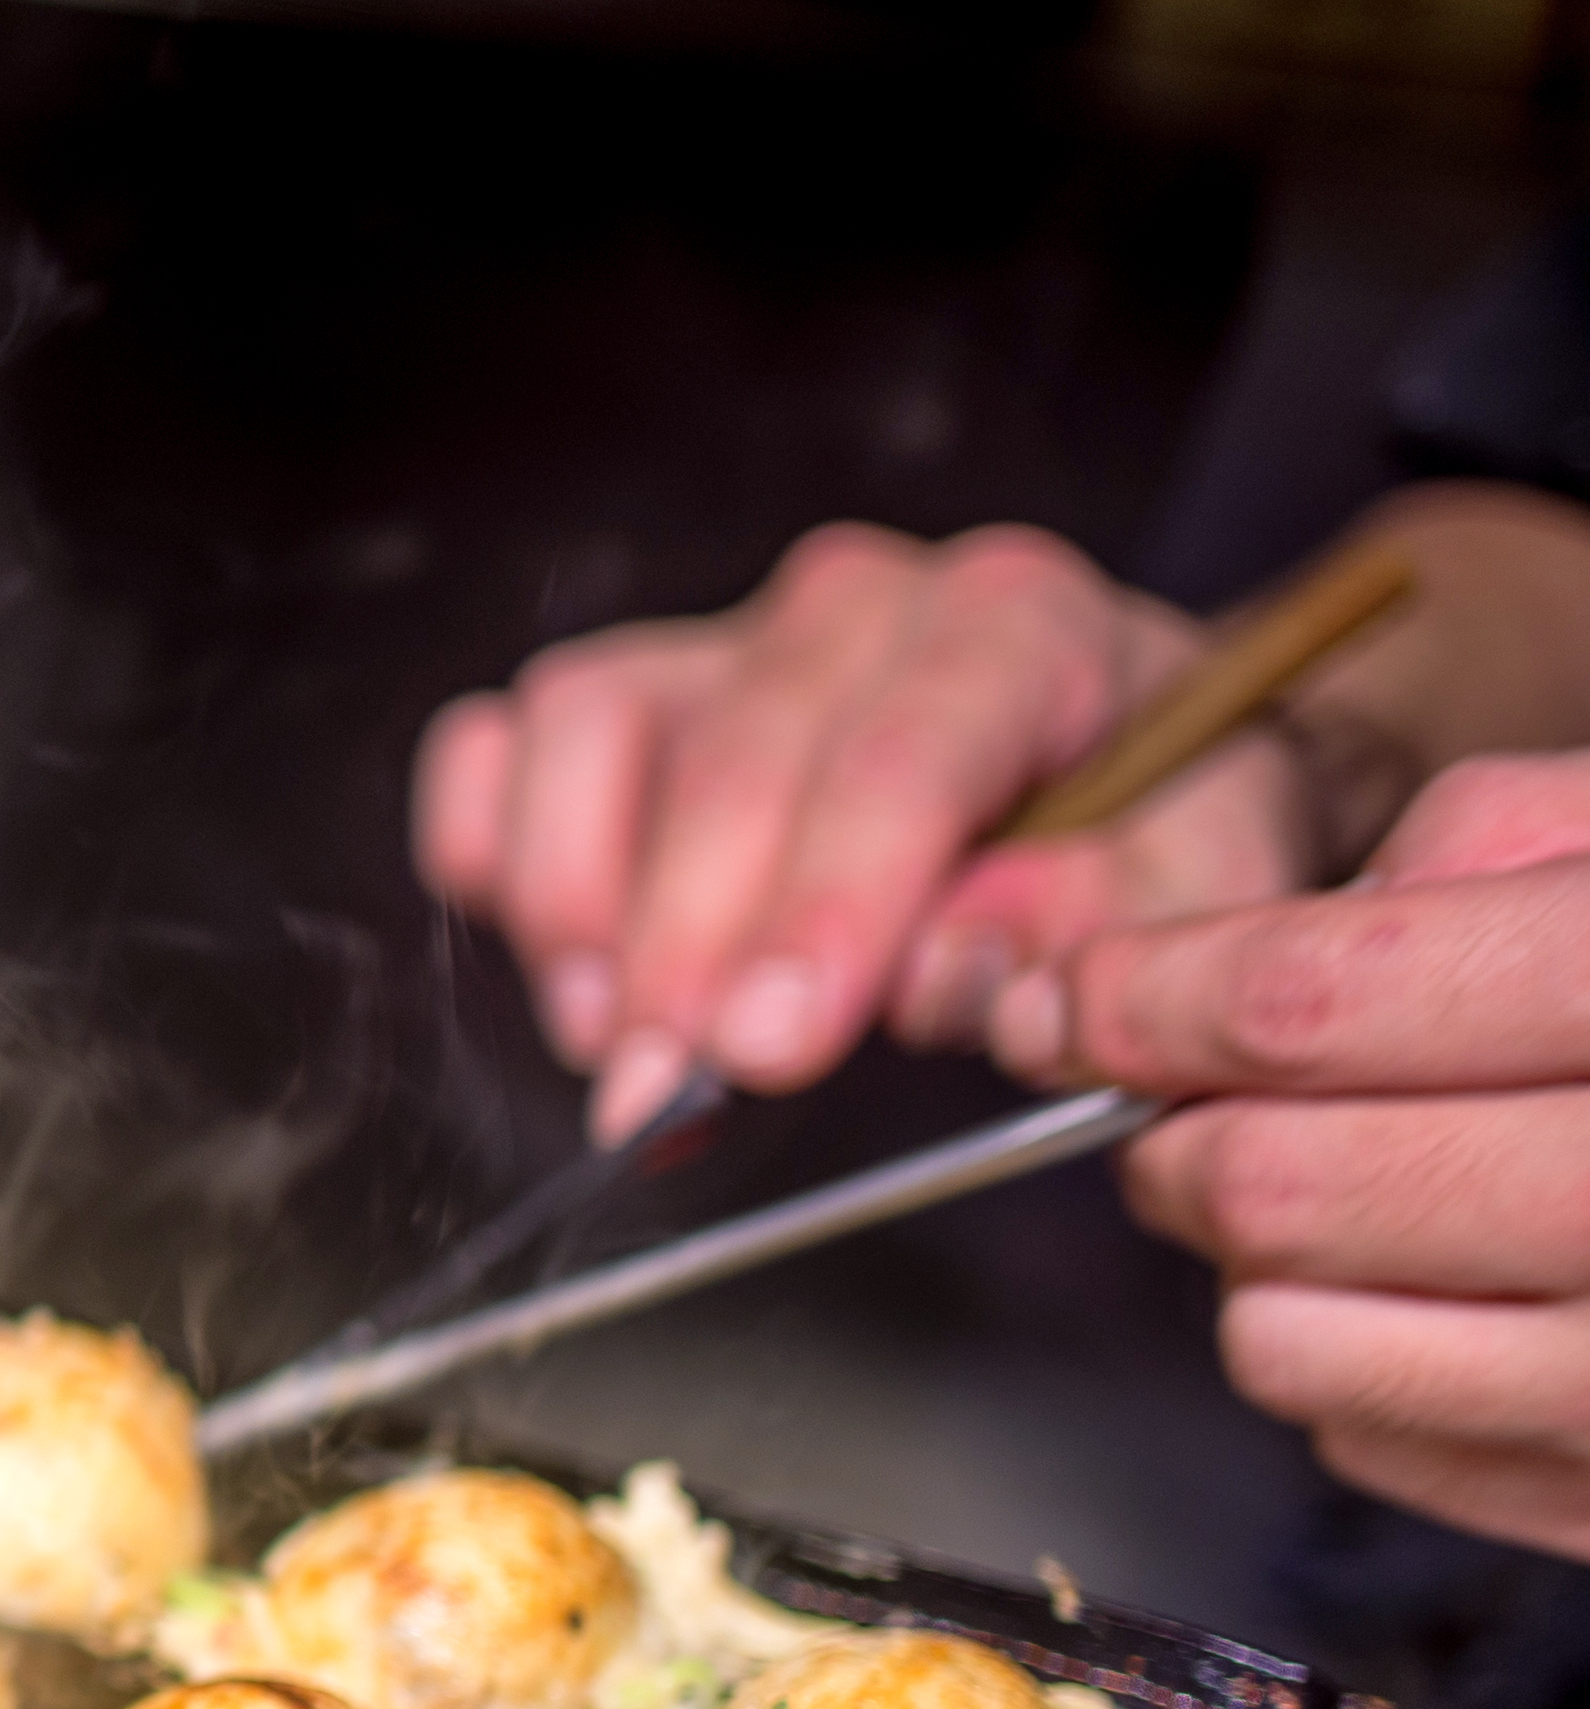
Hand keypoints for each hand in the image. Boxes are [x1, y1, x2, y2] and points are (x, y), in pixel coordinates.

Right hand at [411, 522, 1324, 1137]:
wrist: (1136, 751)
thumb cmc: (1164, 815)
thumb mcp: (1213, 872)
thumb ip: (1112, 918)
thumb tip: (950, 973)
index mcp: (1019, 628)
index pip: (897, 757)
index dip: (822, 910)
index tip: (768, 1045)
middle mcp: (856, 610)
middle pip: (730, 761)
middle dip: (686, 948)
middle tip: (667, 1098)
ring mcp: (727, 640)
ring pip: (587, 725)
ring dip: (576, 902)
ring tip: (619, 1038)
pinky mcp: (631, 691)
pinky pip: (504, 742)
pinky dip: (496, 849)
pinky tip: (561, 961)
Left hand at [999, 752, 1589, 1558]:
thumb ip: (1479, 850)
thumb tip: (1245, 957)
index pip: (1323, 1004)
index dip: (1151, 1000)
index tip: (1076, 1002)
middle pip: (1286, 1190)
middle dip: (1180, 1143)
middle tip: (1175, 1112)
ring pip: (1300, 1348)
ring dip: (1262, 1274)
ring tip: (1328, 1206)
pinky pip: (1394, 1449)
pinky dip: (1364, 1377)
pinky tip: (1444, 1301)